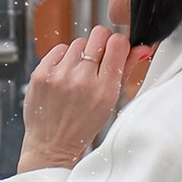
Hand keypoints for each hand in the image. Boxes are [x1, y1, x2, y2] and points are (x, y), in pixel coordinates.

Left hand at [18, 27, 131, 171]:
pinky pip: (59, 49)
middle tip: (98, 58)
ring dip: (81, 54)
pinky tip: (64, 75)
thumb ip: (126, 71)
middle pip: (98, 35)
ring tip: (78, 74)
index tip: (115, 49)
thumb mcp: (110, 103)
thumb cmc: (82, 127)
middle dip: (101, 43)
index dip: (118, 43)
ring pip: (78, 42)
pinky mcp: (41, 73)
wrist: (51, 146)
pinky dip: (63, 58)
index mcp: (104, 90)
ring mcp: (59, 76)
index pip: (117, 43)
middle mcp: (82, 80)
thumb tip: (141, 48)